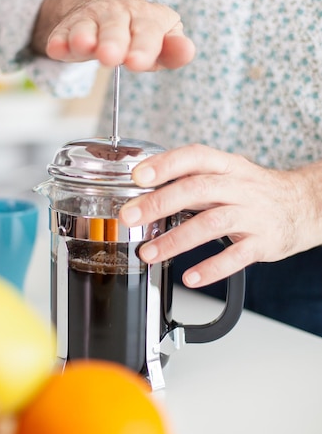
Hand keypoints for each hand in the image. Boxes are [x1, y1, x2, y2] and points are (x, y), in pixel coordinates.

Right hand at [31, 0, 195, 70]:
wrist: (105, 3)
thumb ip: (173, 50)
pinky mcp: (69, 26)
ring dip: (83, 36)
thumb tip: (187, 51)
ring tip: (82, 46)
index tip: (137, 63)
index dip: (144, 47)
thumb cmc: (140, 32)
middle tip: (110, 57)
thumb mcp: (160, 41)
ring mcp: (92, 17)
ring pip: (87, 26)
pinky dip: (59, 40)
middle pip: (115, 27)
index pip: (148, 31)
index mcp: (148, 17)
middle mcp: (119, 12)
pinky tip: (57, 48)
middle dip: (112, 42)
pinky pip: (62, 32)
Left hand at [119, 144, 321, 286]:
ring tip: (150, 253)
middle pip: (197, 189)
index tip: (138, 176)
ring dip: (177, 240)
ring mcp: (253, 214)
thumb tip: (146, 189)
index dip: (166, 164)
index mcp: (227, 166)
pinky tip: (190, 277)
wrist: (304, 206)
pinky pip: (236, 257)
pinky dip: (212, 268)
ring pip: (212, 223)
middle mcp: (240, 187)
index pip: (195, 157)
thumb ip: (192, 180)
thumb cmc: (254, 191)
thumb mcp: (227, 175)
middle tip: (130, 217)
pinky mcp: (264, 242)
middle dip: (159, 202)